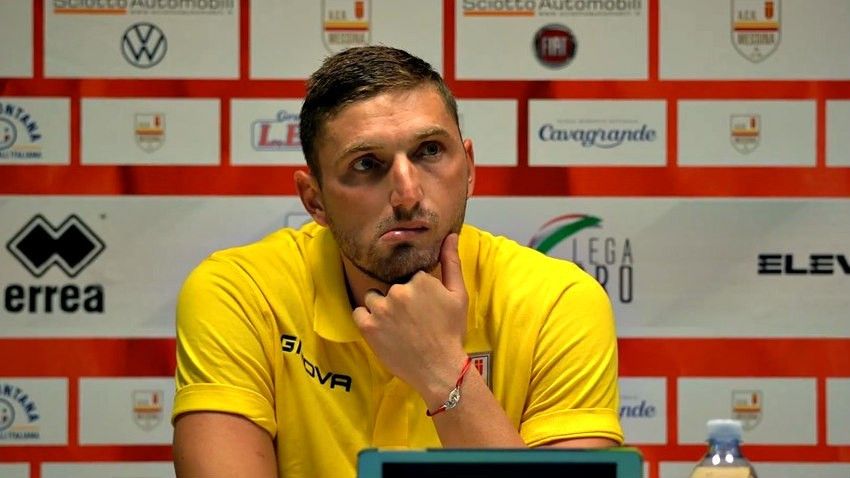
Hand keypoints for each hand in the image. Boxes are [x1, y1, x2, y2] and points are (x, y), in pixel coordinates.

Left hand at [352, 233, 468, 400]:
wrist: (439, 369)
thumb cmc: (451, 332)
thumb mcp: (458, 295)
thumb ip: (452, 262)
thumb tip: (450, 235)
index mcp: (420, 280)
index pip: (411, 277)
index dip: (417, 293)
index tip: (425, 309)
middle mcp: (398, 291)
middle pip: (392, 287)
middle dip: (400, 300)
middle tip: (413, 321)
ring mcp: (381, 309)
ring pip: (374, 297)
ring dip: (381, 307)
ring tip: (397, 326)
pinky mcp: (368, 326)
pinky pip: (359, 312)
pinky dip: (367, 319)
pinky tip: (382, 330)